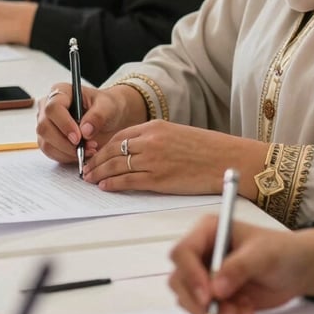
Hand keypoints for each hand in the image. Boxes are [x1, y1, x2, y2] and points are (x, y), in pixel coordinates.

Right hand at [36, 84, 146, 164]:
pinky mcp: (48, 139)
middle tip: (86, 147)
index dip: (64, 124)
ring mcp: (46, 124)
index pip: (53, 108)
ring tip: (89, 149)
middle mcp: (48, 107)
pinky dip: (67, 156)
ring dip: (68, 152)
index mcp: (61, 92)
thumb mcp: (108, 106)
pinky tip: (82, 153)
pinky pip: (51, 152)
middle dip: (65, 142)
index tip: (79, 137)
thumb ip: (98, 115)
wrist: (109, 118)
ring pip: (46, 143)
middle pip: (44, 128)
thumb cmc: (106, 106)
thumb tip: (84, 131)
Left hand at [82, 121, 266, 196]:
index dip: (104, 147)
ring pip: (116, 165)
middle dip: (96, 160)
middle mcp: (151, 141)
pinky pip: (127, 180)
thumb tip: (136, 152)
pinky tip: (105, 186)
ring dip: (99, 173)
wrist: (226, 159)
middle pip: (113, 150)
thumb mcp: (178, 135)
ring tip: (90, 179)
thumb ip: (156, 140)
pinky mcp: (158, 179)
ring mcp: (153, 160)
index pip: (120, 136)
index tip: (96, 154)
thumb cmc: (207, 149)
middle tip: (86, 169)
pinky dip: (113, 183)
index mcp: (156, 126)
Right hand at [169, 218, 313, 313]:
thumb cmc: (283, 251)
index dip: (190, 274)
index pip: (183, 252)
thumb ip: (238, 267)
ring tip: (245, 313)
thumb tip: (214, 289)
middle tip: (229, 313)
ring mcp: (206, 276)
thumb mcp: (264, 255)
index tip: (208, 296)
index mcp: (209, 231)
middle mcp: (202, 253)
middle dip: (201, 302)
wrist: (301, 270)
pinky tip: (247, 313)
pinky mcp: (215, 297)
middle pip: (179, 280)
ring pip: (190, 301)